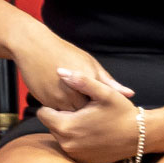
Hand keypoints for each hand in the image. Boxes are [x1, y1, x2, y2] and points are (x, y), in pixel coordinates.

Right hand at [10, 30, 131, 111]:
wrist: (33, 47)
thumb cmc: (64, 52)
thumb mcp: (90, 63)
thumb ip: (108, 82)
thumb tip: (130, 94)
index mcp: (89, 81)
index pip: (103, 103)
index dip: (105, 107)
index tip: (106, 107)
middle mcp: (74, 92)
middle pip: (88, 113)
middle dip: (91, 114)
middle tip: (94, 111)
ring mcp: (58, 98)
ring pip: (72, 115)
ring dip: (76, 113)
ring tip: (79, 107)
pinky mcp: (46, 101)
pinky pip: (58, 113)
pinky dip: (62, 110)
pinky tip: (64, 100)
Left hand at [35, 69, 143, 162]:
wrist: (140, 136)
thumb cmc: (122, 112)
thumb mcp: (104, 93)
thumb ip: (81, 81)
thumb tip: (59, 71)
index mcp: (67, 126)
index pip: (43, 113)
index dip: (54, 105)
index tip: (70, 101)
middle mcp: (66, 144)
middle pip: (51, 125)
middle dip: (61, 116)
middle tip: (81, 110)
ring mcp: (74, 154)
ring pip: (60, 136)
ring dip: (68, 128)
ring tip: (87, 120)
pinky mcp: (82, 161)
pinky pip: (70, 146)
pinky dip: (76, 139)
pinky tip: (91, 131)